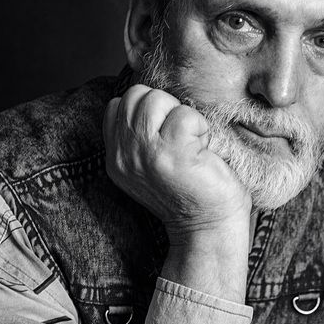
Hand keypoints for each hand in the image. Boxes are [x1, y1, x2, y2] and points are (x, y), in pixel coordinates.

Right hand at [103, 84, 251, 240]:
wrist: (208, 228)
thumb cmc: (191, 192)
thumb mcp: (150, 165)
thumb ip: (139, 137)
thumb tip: (150, 100)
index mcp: (115, 158)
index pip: (118, 105)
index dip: (149, 111)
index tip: (167, 136)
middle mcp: (123, 156)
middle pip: (136, 95)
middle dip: (164, 108)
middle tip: (182, 140)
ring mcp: (145, 154)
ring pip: (156, 99)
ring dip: (182, 116)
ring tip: (192, 144)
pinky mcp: (171, 153)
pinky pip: (185, 115)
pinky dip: (201, 127)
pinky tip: (203, 151)